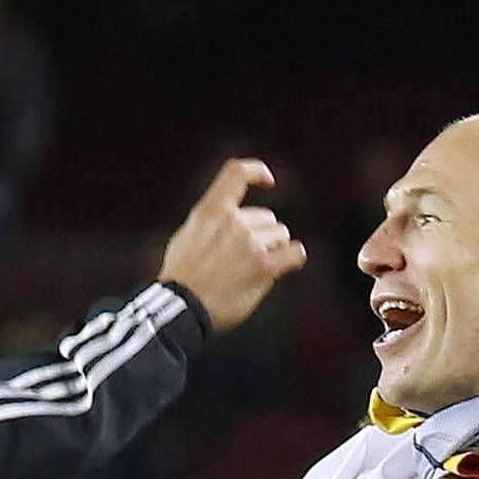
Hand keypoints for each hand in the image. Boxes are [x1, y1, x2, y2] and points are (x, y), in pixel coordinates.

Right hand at [159, 159, 308, 331]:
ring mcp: (249, 244)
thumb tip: (231, 216)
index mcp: (211, 210)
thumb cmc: (183, 275)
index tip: (269, 180)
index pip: (237, 173)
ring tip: (250, 268)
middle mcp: (232, 222)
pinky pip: (295, 254)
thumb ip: (212, 221)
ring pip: (280, 236)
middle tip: (242, 258)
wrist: (183, 306)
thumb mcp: (188, 234)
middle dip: (262, 236)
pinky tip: (289, 262)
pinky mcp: (263, 268)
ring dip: (273, 250)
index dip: (257, 171)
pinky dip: (295, 257)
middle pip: (267, 219)